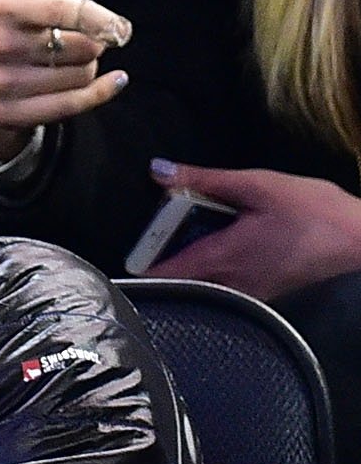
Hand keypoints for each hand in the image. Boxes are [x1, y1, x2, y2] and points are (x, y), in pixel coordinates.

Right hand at [0, 0, 131, 161]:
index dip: (100, 19)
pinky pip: (71, 107)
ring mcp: (1, 82)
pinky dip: (99, 94)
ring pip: (80, 76)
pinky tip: (113, 82)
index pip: (66, 11)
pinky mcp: (8, 112)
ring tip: (69, 60)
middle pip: (82, 47)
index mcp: (1, 7)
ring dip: (89, 68)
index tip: (120, 26)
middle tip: (76, 38)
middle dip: (92, 43)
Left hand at [144, 161, 360, 301]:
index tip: (126, 245)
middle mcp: (227, 284)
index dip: (137, 262)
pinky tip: (216, 241)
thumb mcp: (257, 185)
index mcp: (220, 259)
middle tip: (153, 231)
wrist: (359, 237)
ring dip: (186, 261)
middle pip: (176, 279)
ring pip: (199, 283)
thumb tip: (157, 170)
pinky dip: (209, 266)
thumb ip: (204, 179)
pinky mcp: (261, 292)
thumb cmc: (311, 210)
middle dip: (161, 257)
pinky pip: (221, 283)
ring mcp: (246, 293)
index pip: (161, 274)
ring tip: (180, 233)